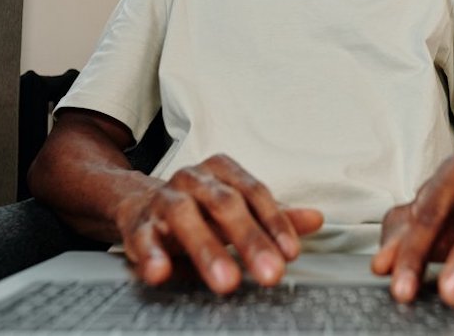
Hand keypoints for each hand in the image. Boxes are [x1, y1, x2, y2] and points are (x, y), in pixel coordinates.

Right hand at [115, 154, 323, 293]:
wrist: (140, 204)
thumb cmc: (199, 209)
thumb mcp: (238, 208)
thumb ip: (274, 216)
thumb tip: (316, 219)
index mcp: (221, 171)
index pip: (254, 192)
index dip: (274, 222)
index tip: (291, 253)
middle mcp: (193, 179)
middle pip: (225, 204)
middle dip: (250, 240)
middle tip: (270, 273)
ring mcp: (164, 199)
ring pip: (185, 217)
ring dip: (208, 250)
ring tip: (227, 281)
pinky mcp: (138, 223)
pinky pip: (143, 237)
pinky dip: (151, 255)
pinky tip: (160, 272)